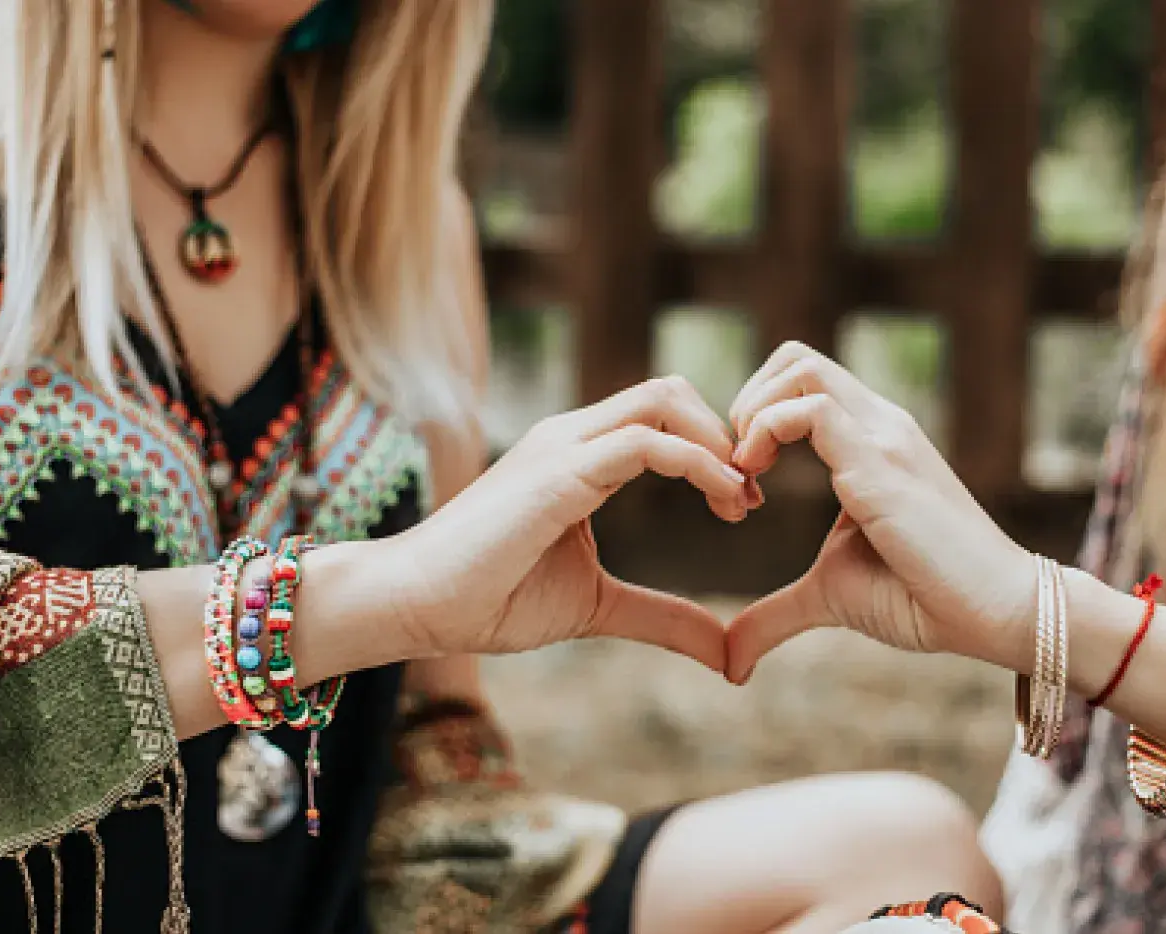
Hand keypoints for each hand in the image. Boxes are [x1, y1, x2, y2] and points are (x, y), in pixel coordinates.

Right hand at [394, 376, 750, 671]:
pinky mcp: (558, 472)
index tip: (742, 503)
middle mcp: (572, 436)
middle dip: (724, 434)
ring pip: (663, 401)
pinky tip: (724, 499)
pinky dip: (698, 463)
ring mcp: (562, 446)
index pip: (662, 415)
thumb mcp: (599, 607)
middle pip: (670, 392)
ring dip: (717, 442)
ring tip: (741, 498)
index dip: (713, 448)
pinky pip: (645, 442)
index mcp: (579, 455)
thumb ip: (664, 618)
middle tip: (749, 497)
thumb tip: (726, 651)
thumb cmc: (491, 600)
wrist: (416, 605)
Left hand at [724, 343, 1033, 681]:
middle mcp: (879, 423)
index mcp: (871, 440)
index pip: (802, 382)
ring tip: (744, 474)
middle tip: (735, 468)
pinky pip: (812, 409)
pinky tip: (757, 487)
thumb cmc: (923, 599)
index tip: (741, 481)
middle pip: (796, 357)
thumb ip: (776, 614)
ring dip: (751, 412)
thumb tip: (731, 660)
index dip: (755, 416)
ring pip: (800, 368)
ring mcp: (883, 436)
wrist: (996, 612)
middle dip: (745, 401)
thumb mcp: (830, 596)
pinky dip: (764, 433)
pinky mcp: (881, 461)